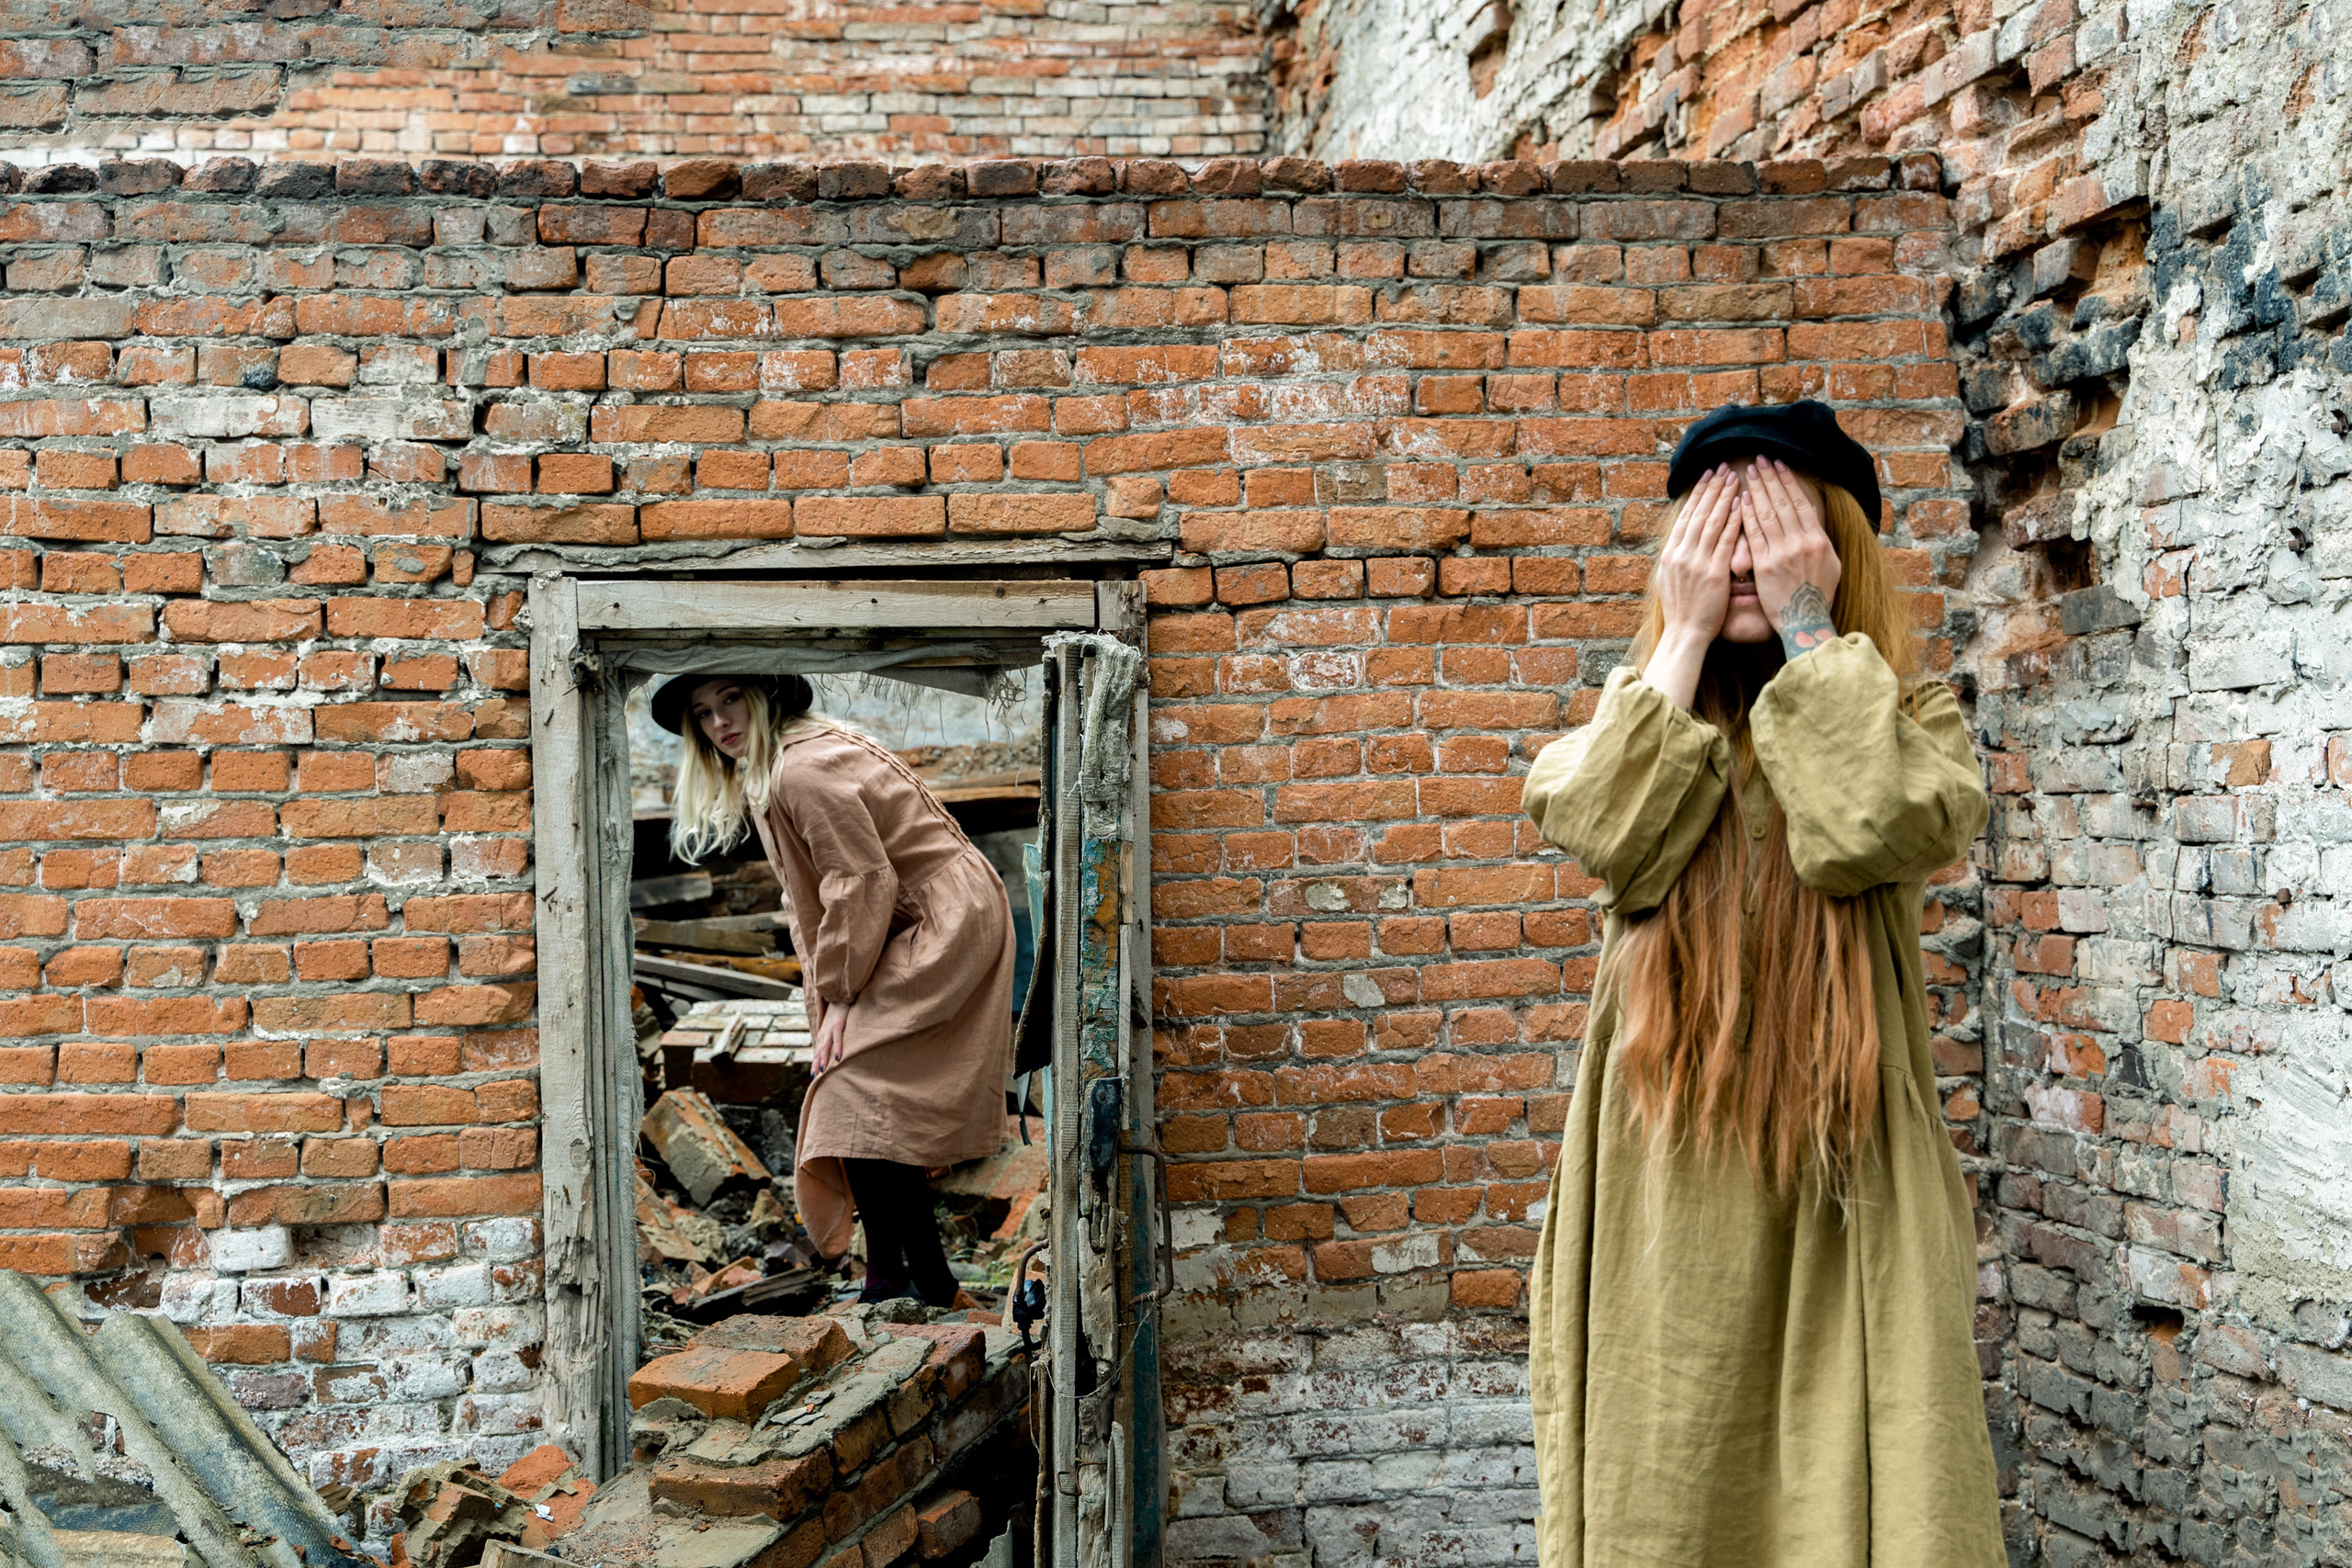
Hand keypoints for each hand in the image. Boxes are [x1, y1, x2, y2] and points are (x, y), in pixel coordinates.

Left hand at [811, 999, 846, 1076]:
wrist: (838, 997)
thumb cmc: (837, 1013)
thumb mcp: (831, 1027)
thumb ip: (830, 1037)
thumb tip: (831, 1049)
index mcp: (822, 1035)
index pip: (817, 1051)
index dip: (814, 1063)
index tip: (813, 1075)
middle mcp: (823, 1034)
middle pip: (818, 1051)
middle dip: (815, 1064)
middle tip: (814, 1077)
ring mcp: (829, 1030)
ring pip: (825, 1047)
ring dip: (823, 1058)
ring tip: (822, 1070)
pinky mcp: (838, 1025)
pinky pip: (837, 1039)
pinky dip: (837, 1048)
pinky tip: (837, 1057)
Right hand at [1643, 463, 1740, 708]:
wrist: (1685, 634)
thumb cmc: (1682, 612)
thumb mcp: (1670, 581)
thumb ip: (1676, 560)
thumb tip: (1680, 543)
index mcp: (1670, 555)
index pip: (1685, 517)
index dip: (1697, 495)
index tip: (1706, 477)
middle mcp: (1681, 554)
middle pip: (1698, 514)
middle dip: (1711, 489)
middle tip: (1721, 468)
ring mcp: (1696, 562)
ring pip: (1711, 522)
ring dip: (1723, 498)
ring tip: (1734, 478)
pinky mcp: (1713, 573)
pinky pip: (1725, 541)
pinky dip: (1733, 521)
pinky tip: (1741, 505)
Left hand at [1740, 457, 1840, 658]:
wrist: (1806, 622)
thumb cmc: (1818, 595)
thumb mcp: (1830, 564)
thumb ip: (1820, 540)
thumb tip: (1813, 520)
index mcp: (1819, 540)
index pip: (1801, 503)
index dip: (1789, 482)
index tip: (1780, 465)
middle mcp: (1802, 543)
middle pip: (1783, 503)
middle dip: (1770, 478)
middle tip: (1760, 459)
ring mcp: (1783, 553)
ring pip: (1768, 514)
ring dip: (1757, 490)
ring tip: (1749, 472)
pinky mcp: (1765, 566)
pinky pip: (1754, 535)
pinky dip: (1748, 516)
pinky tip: (1741, 500)